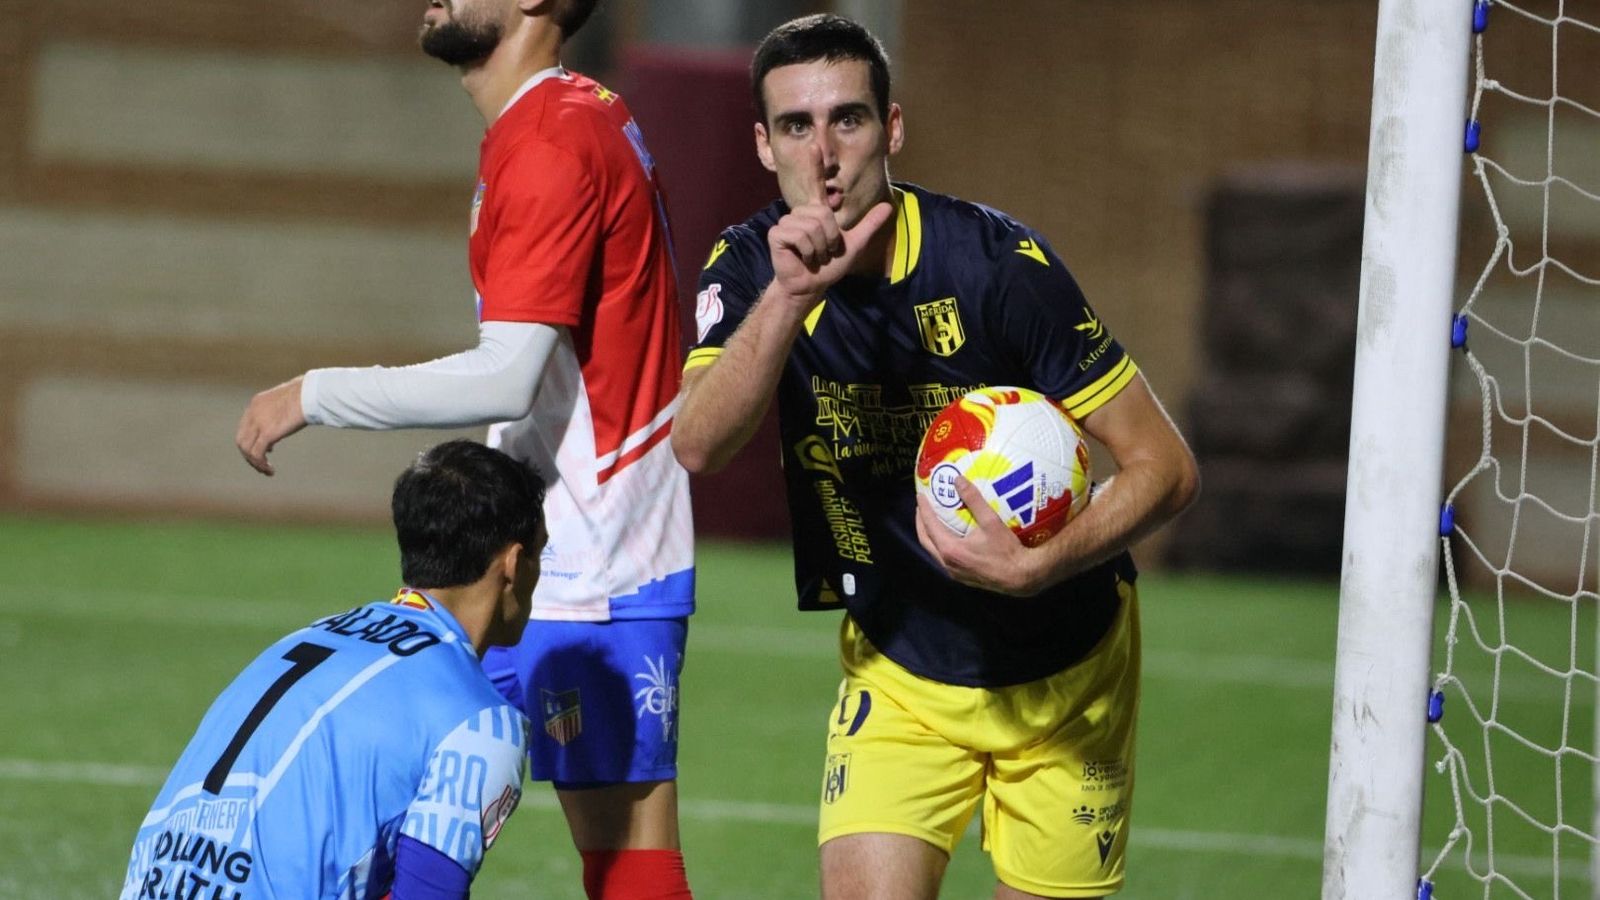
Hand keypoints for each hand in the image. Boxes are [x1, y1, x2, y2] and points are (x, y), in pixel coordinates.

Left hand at [236, 376, 306, 475]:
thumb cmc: (308, 394)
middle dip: (249, 455)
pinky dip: (261, 465)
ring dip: (255, 463)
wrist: (311, 393)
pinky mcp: (267, 433)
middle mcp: (253, 413)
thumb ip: (282, 409)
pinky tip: (271, 470)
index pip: (245, 426)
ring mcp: (258, 423)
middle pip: (241, 440)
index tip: (268, 449)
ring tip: (266, 471)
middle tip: (261, 465)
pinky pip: (257, 454)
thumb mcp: (288, 399)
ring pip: (246, 450)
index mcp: (256, 403)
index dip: (252, 440)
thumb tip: (289, 415)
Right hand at [766, 145, 893, 311]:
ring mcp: (787, 222)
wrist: (811, 285)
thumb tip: (888, 206)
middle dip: (830, 238)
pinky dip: (807, 252)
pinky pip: (799, 236)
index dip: (815, 165)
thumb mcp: (854, 245)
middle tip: (824, 251)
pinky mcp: (777, 234)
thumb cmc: (829, 266)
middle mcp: (801, 213)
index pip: (815, 183)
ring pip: (811, 226)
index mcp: (817, 212)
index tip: (815, 145)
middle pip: (822, 214)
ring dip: (819, 248)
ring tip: (813, 256)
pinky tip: (802, 258)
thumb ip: (869, 225)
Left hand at [915, 476, 1041, 596]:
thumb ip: (973, 500)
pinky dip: (939, 545)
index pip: (930, 525)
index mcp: (950, 549)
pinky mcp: (961, 577)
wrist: (1020, 577)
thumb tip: (958, 480)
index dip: (924, 509)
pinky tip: (948, 537)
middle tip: (922, 507)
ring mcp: (953, 572)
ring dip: (929, 535)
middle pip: (925, 540)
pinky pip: (943, 559)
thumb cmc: (1006, 550)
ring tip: (932, 520)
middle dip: (921, 522)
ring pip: (933, 551)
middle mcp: (947, 563)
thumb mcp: (991, 522)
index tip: (920, 496)